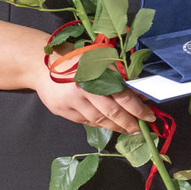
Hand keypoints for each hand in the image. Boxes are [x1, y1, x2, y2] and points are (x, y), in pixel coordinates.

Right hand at [33, 69, 153, 133]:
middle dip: (128, 123)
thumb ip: (118, 78)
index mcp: (96, 74)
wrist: (41, 65)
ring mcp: (71, 102)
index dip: (138, 109)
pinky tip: (108, 125)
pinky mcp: (62, 111)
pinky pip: (85, 121)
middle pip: (111, 112)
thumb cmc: (76, 60)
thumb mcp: (99, 62)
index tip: (149, 116)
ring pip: (98, 120)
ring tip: (127, 129)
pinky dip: (99, 124)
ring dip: (115, 127)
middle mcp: (83, 89)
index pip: (122, 96)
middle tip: (140, 129)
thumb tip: (140, 94)